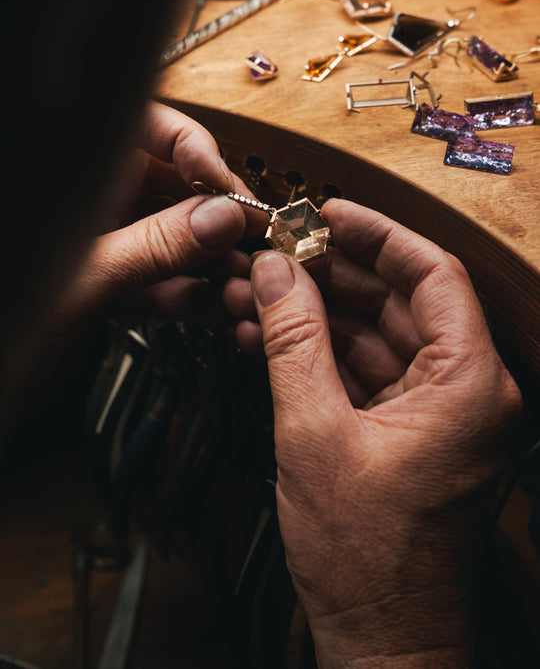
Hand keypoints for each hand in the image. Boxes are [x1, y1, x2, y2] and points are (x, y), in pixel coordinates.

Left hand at [54, 101, 259, 331]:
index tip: (231, 189)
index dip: (199, 152)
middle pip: (173, 185)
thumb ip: (153, 245)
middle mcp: (95, 195)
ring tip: (241, 283)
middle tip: (254, 240)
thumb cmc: (11, 297)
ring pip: (171, 235)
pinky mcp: (108, 281)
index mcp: (80, 167)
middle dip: (216, 215)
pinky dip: (185, 295)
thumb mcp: (79, 273)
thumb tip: (221, 219)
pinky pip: (156, 278)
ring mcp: (102, 238)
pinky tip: (214, 310)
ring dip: (209, 261)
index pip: (154, 128)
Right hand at [231, 198, 520, 667]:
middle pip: (400, 300)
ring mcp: (441, 412)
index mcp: (469, 384)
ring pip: (379, 335)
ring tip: (258, 300)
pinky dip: (324, 354)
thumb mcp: (313, 433)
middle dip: (332, 275)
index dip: (377, 234)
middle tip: (277, 256)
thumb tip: (275, 273)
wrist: (382, 639)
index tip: (326, 214)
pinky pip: (370, 371)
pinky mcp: (412, 431)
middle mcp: (468, 391)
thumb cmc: (367, 559)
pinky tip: (271, 342)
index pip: (432, 274)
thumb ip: (293, 340)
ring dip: (319, 316)